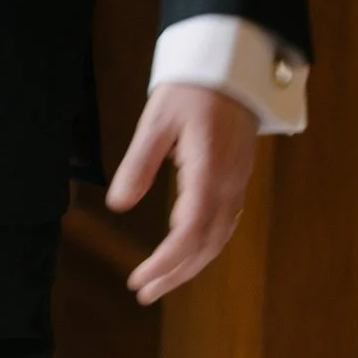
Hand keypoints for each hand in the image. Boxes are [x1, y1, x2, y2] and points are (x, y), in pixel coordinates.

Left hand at [106, 83, 259, 304]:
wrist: (233, 65)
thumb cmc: (192, 87)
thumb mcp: (156, 120)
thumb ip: (138, 164)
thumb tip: (119, 205)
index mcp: (208, 171)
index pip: (189, 232)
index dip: (165, 262)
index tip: (139, 279)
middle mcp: (229, 183)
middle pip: (207, 244)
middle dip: (176, 273)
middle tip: (144, 292)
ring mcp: (238, 182)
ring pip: (220, 237)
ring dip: (191, 264)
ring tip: (161, 281)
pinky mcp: (238, 178)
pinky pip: (226, 222)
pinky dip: (205, 244)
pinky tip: (187, 252)